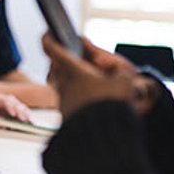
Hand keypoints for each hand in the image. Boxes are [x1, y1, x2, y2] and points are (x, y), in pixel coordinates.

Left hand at [0, 94, 31, 127]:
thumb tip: (4, 128)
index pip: (5, 101)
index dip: (10, 107)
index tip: (13, 114)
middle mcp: (7, 98)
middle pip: (15, 104)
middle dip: (20, 112)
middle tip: (24, 120)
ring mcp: (14, 102)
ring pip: (21, 106)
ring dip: (26, 114)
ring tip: (30, 122)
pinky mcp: (19, 106)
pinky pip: (25, 110)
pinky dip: (28, 116)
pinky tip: (31, 121)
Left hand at [42, 33, 157, 118]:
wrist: (103, 140)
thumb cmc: (112, 107)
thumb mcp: (124, 82)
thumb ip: (119, 72)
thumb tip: (115, 70)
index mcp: (73, 71)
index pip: (52, 49)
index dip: (49, 38)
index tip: (48, 32)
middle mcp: (64, 85)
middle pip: (55, 67)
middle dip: (60, 60)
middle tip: (69, 55)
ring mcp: (64, 102)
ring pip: (60, 84)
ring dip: (68, 78)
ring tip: (83, 76)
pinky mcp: (67, 117)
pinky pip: (67, 98)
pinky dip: (74, 94)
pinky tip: (88, 97)